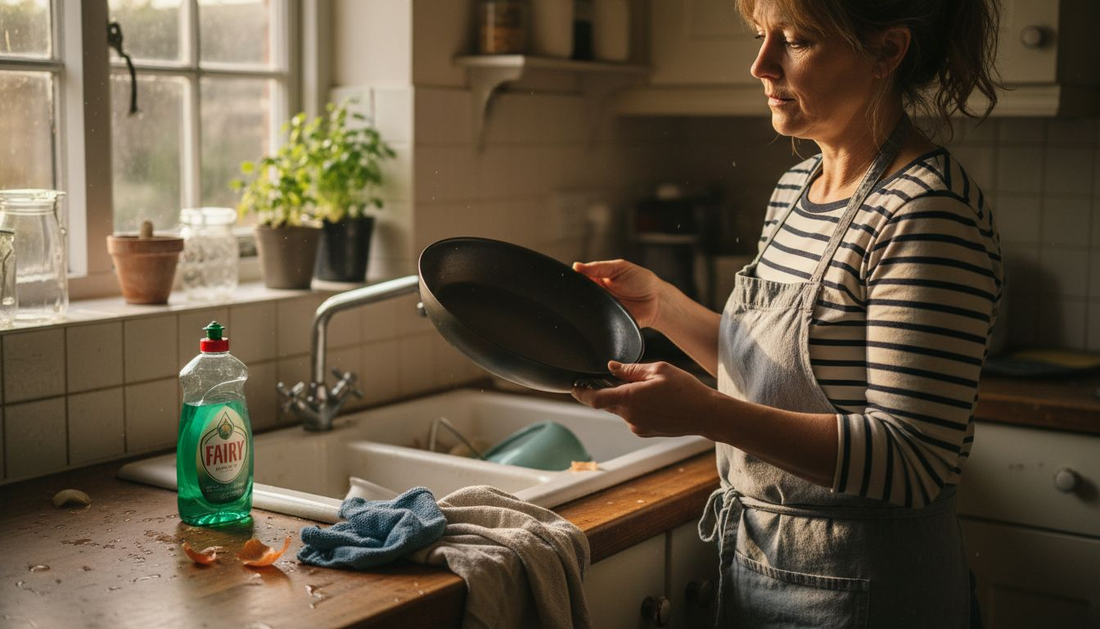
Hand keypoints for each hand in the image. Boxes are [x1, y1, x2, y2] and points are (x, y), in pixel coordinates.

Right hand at [572, 259, 663, 327]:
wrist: (657, 302)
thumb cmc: (642, 281)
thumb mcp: (619, 267)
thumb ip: (598, 267)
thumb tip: (576, 266)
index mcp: (598, 279)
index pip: (579, 278)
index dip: (575, 278)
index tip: (572, 277)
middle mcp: (597, 294)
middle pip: (580, 294)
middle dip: (580, 292)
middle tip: (586, 289)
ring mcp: (601, 308)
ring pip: (585, 308)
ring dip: (588, 305)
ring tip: (597, 299)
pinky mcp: (607, 321)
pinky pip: (596, 322)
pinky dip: (595, 317)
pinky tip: (600, 312)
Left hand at [572, 361, 717, 437]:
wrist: (705, 414)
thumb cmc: (685, 389)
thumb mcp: (658, 370)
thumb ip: (631, 369)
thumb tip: (611, 367)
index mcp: (630, 398)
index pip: (594, 398)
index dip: (581, 393)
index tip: (574, 386)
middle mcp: (629, 416)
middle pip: (606, 403)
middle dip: (606, 390)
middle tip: (614, 377)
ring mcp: (636, 426)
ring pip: (620, 409)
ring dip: (624, 398)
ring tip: (648, 388)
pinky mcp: (643, 431)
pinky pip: (631, 416)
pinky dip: (634, 406)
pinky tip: (654, 401)